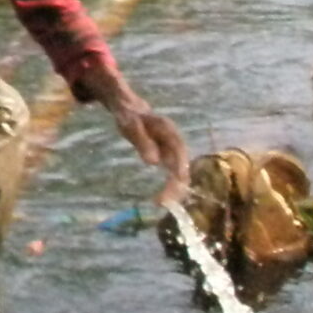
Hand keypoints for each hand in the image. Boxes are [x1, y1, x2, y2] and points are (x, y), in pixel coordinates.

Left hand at [91, 74, 189, 208]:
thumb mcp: (131, 126)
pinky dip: (170, 185)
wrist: (130, 109)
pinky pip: (173, 173)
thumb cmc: (130, 117)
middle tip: (161, 203)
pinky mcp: (168, 156)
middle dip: (176, 186)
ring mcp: (173, 149)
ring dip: (174, 189)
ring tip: (161, 203)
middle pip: (182, 166)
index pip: (179, 154)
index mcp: (169, 132)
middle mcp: (175, 142)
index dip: (178, 171)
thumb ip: (142, 142)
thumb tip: (153, 163)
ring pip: (180, 172)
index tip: (172, 186)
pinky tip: (163, 198)